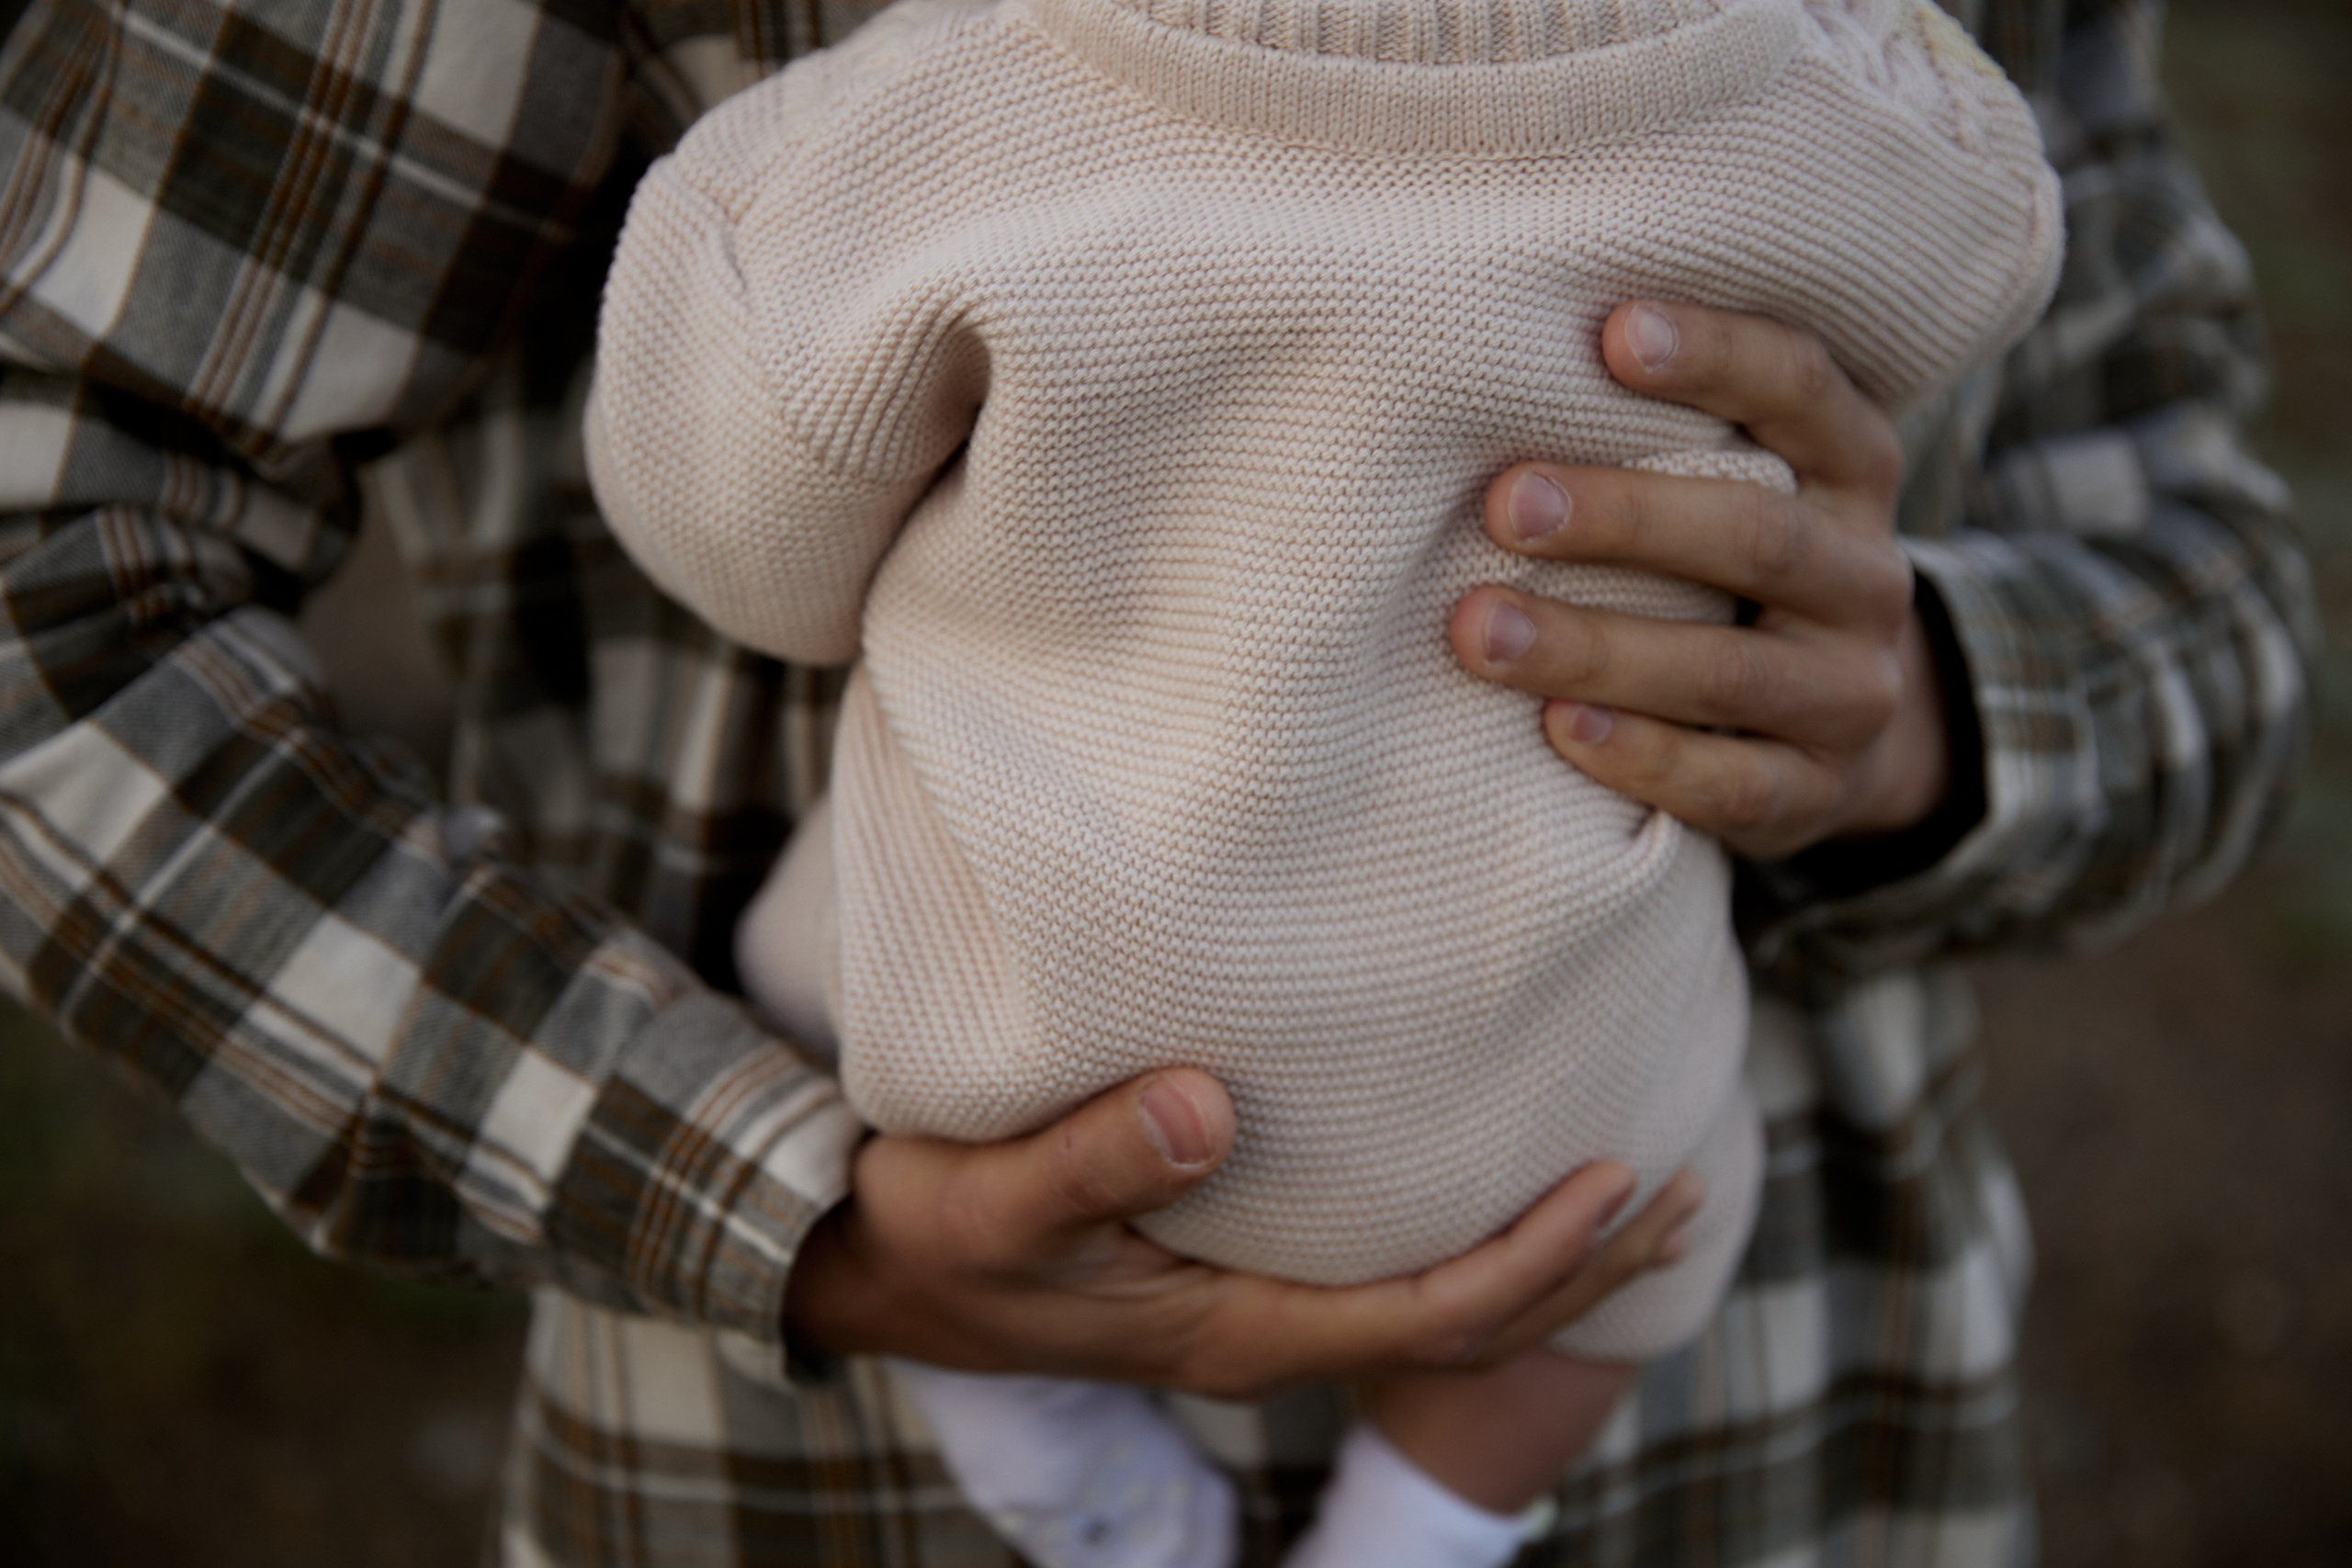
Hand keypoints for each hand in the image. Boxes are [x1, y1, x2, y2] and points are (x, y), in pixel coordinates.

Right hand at [783, 1068, 1701, 1401]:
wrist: (882, 1272)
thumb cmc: (939, 1234)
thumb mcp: (994, 1201)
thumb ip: (1096, 1161)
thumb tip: (1213, 1109)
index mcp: (1237, 1332)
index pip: (1426, 1315)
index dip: (1532, 1260)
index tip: (1617, 1180)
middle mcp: (1270, 1335)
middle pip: (1467, 1322)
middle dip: (1583, 1268)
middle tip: (1690, 1185)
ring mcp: (1261, 1311)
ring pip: (1440, 1302)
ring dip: (1547, 1256)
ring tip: (1643, 1184)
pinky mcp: (1244, 1273)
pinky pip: (1394, 1267)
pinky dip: (1474, 1227)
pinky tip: (1499, 1167)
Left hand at [1451, 301, 1950, 859]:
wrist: (1833, 732)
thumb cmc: (1726, 572)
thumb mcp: (1735, 486)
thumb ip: (1662, 433)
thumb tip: (1497, 364)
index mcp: (1852, 470)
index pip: (1803, 389)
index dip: (1718, 357)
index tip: (1612, 333)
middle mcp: (1867, 576)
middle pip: (1756, 536)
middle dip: (1624, 518)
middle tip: (1505, 503)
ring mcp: (1852, 692)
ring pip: (1728, 672)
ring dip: (1596, 648)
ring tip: (1481, 630)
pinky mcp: (1816, 792)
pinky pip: (1732, 783)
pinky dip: (1641, 756)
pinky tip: (1557, 730)